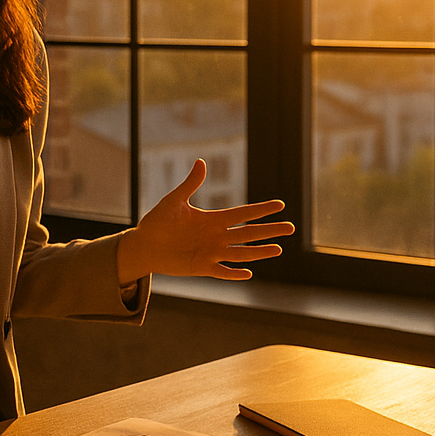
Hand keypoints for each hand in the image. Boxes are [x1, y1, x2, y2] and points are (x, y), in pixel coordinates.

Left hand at [116, 159, 294, 282]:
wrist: (143, 245)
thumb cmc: (158, 222)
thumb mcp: (174, 200)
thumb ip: (190, 184)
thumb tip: (201, 162)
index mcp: (213, 219)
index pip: (243, 214)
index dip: (261, 210)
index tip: (280, 205)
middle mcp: (217, 236)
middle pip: (249, 233)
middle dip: (270, 231)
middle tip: (290, 228)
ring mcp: (211, 253)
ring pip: (241, 253)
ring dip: (259, 252)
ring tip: (278, 249)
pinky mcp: (202, 268)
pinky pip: (222, 271)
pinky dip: (234, 273)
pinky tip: (249, 273)